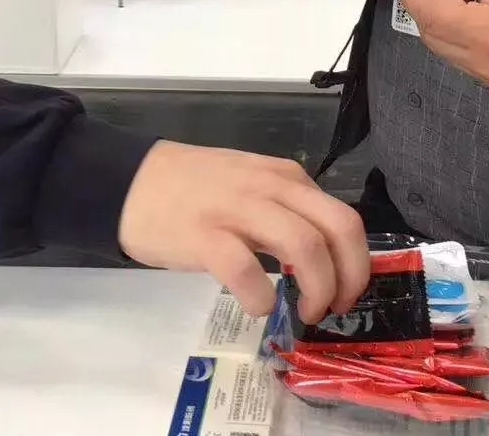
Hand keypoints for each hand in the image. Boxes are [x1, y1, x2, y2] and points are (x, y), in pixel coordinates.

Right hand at [119, 141, 369, 322]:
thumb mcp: (252, 184)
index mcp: (284, 177)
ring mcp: (237, 209)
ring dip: (316, 288)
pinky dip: (261, 297)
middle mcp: (269, 187)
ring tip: (305, 312)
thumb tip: (323, 255)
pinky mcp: (204, 235)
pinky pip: (247, 270)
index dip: (356, 263)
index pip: (343, 217)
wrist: (132, 180)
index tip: (344, 292)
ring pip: (304, 245)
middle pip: (338, 228)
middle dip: (349, 276)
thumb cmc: (194, 187)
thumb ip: (286, 208)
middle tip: (334, 307)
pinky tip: (257, 306)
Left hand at [398, 0, 488, 87]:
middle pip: (428, 31)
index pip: (426, 10)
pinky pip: (455, 56)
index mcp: (478, 31)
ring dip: (432, 20)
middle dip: (420, 4)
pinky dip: (448, 35)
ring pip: (439, 46)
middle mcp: (474, 59)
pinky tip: (462, 16)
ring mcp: (482, 73)